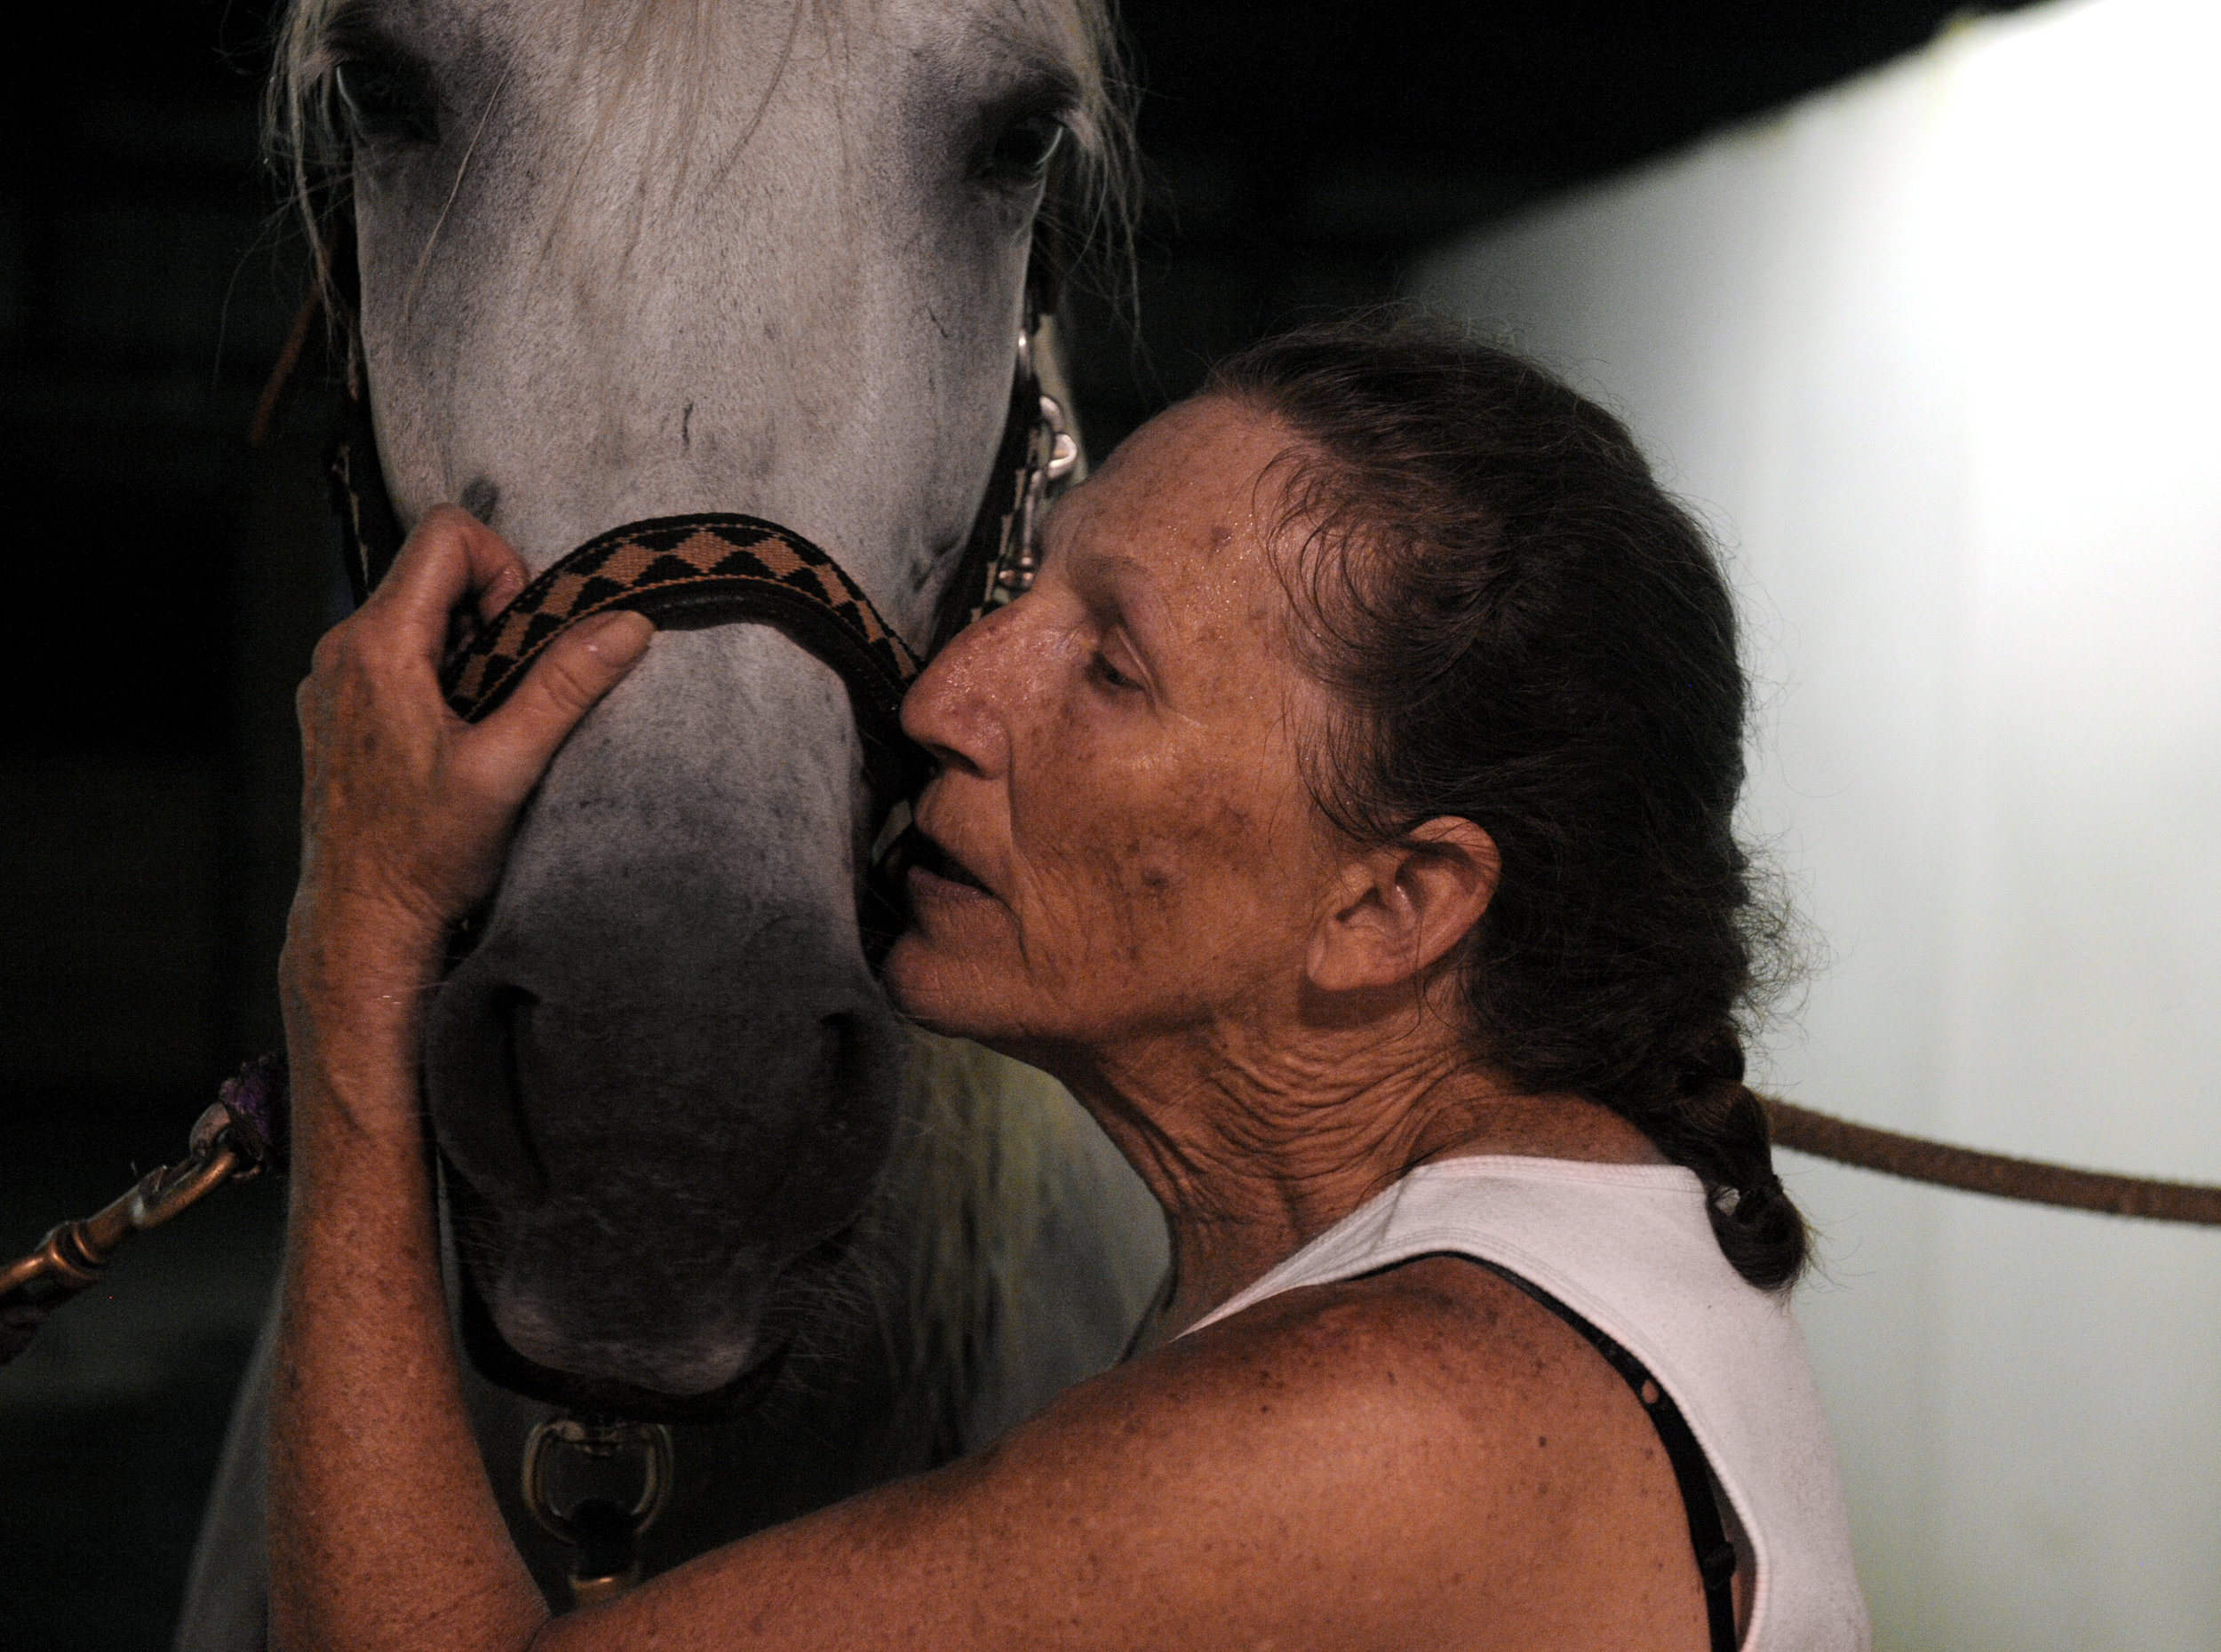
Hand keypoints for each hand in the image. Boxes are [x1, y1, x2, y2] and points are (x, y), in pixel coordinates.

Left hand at [287, 505, 653, 1004]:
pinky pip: (392, 653)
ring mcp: (331, 680)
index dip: (504, 567)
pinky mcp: (334, 711)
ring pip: (414, 613)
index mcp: (378, 645)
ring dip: (466, 645)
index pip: (447, 534)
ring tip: (486, 720)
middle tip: (516, 684)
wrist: (361, 924)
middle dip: (491, 609)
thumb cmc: (425, 855)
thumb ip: (565, 686)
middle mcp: (341, 649)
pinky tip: (453, 740)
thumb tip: (627, 623)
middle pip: (432, 570)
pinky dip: (435, 674)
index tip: (525, 637)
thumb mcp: (508, 768)